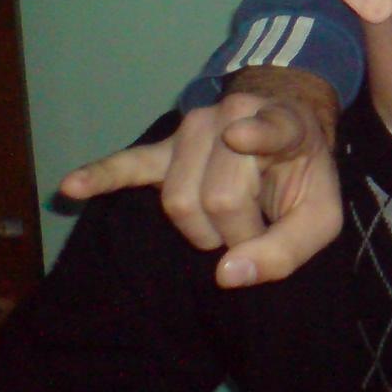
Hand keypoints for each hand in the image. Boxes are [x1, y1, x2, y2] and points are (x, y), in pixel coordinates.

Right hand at [58, 71, 342, 287]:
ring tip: (228, 219)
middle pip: (217, 199)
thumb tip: (228, 275)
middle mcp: (235, 116)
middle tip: (254, 227)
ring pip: (178, 200)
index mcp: (284, 126)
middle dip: (235, 234)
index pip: (269, 130)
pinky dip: (101, 176)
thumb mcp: (320, 217)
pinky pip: (128, 163)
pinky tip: (71, 187)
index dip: (256, 136)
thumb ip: (287, 250)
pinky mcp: (164, 146)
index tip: (239, 136)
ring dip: (201, 229)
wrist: (284, 128)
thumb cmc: (303, 177)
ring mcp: (194, 128)